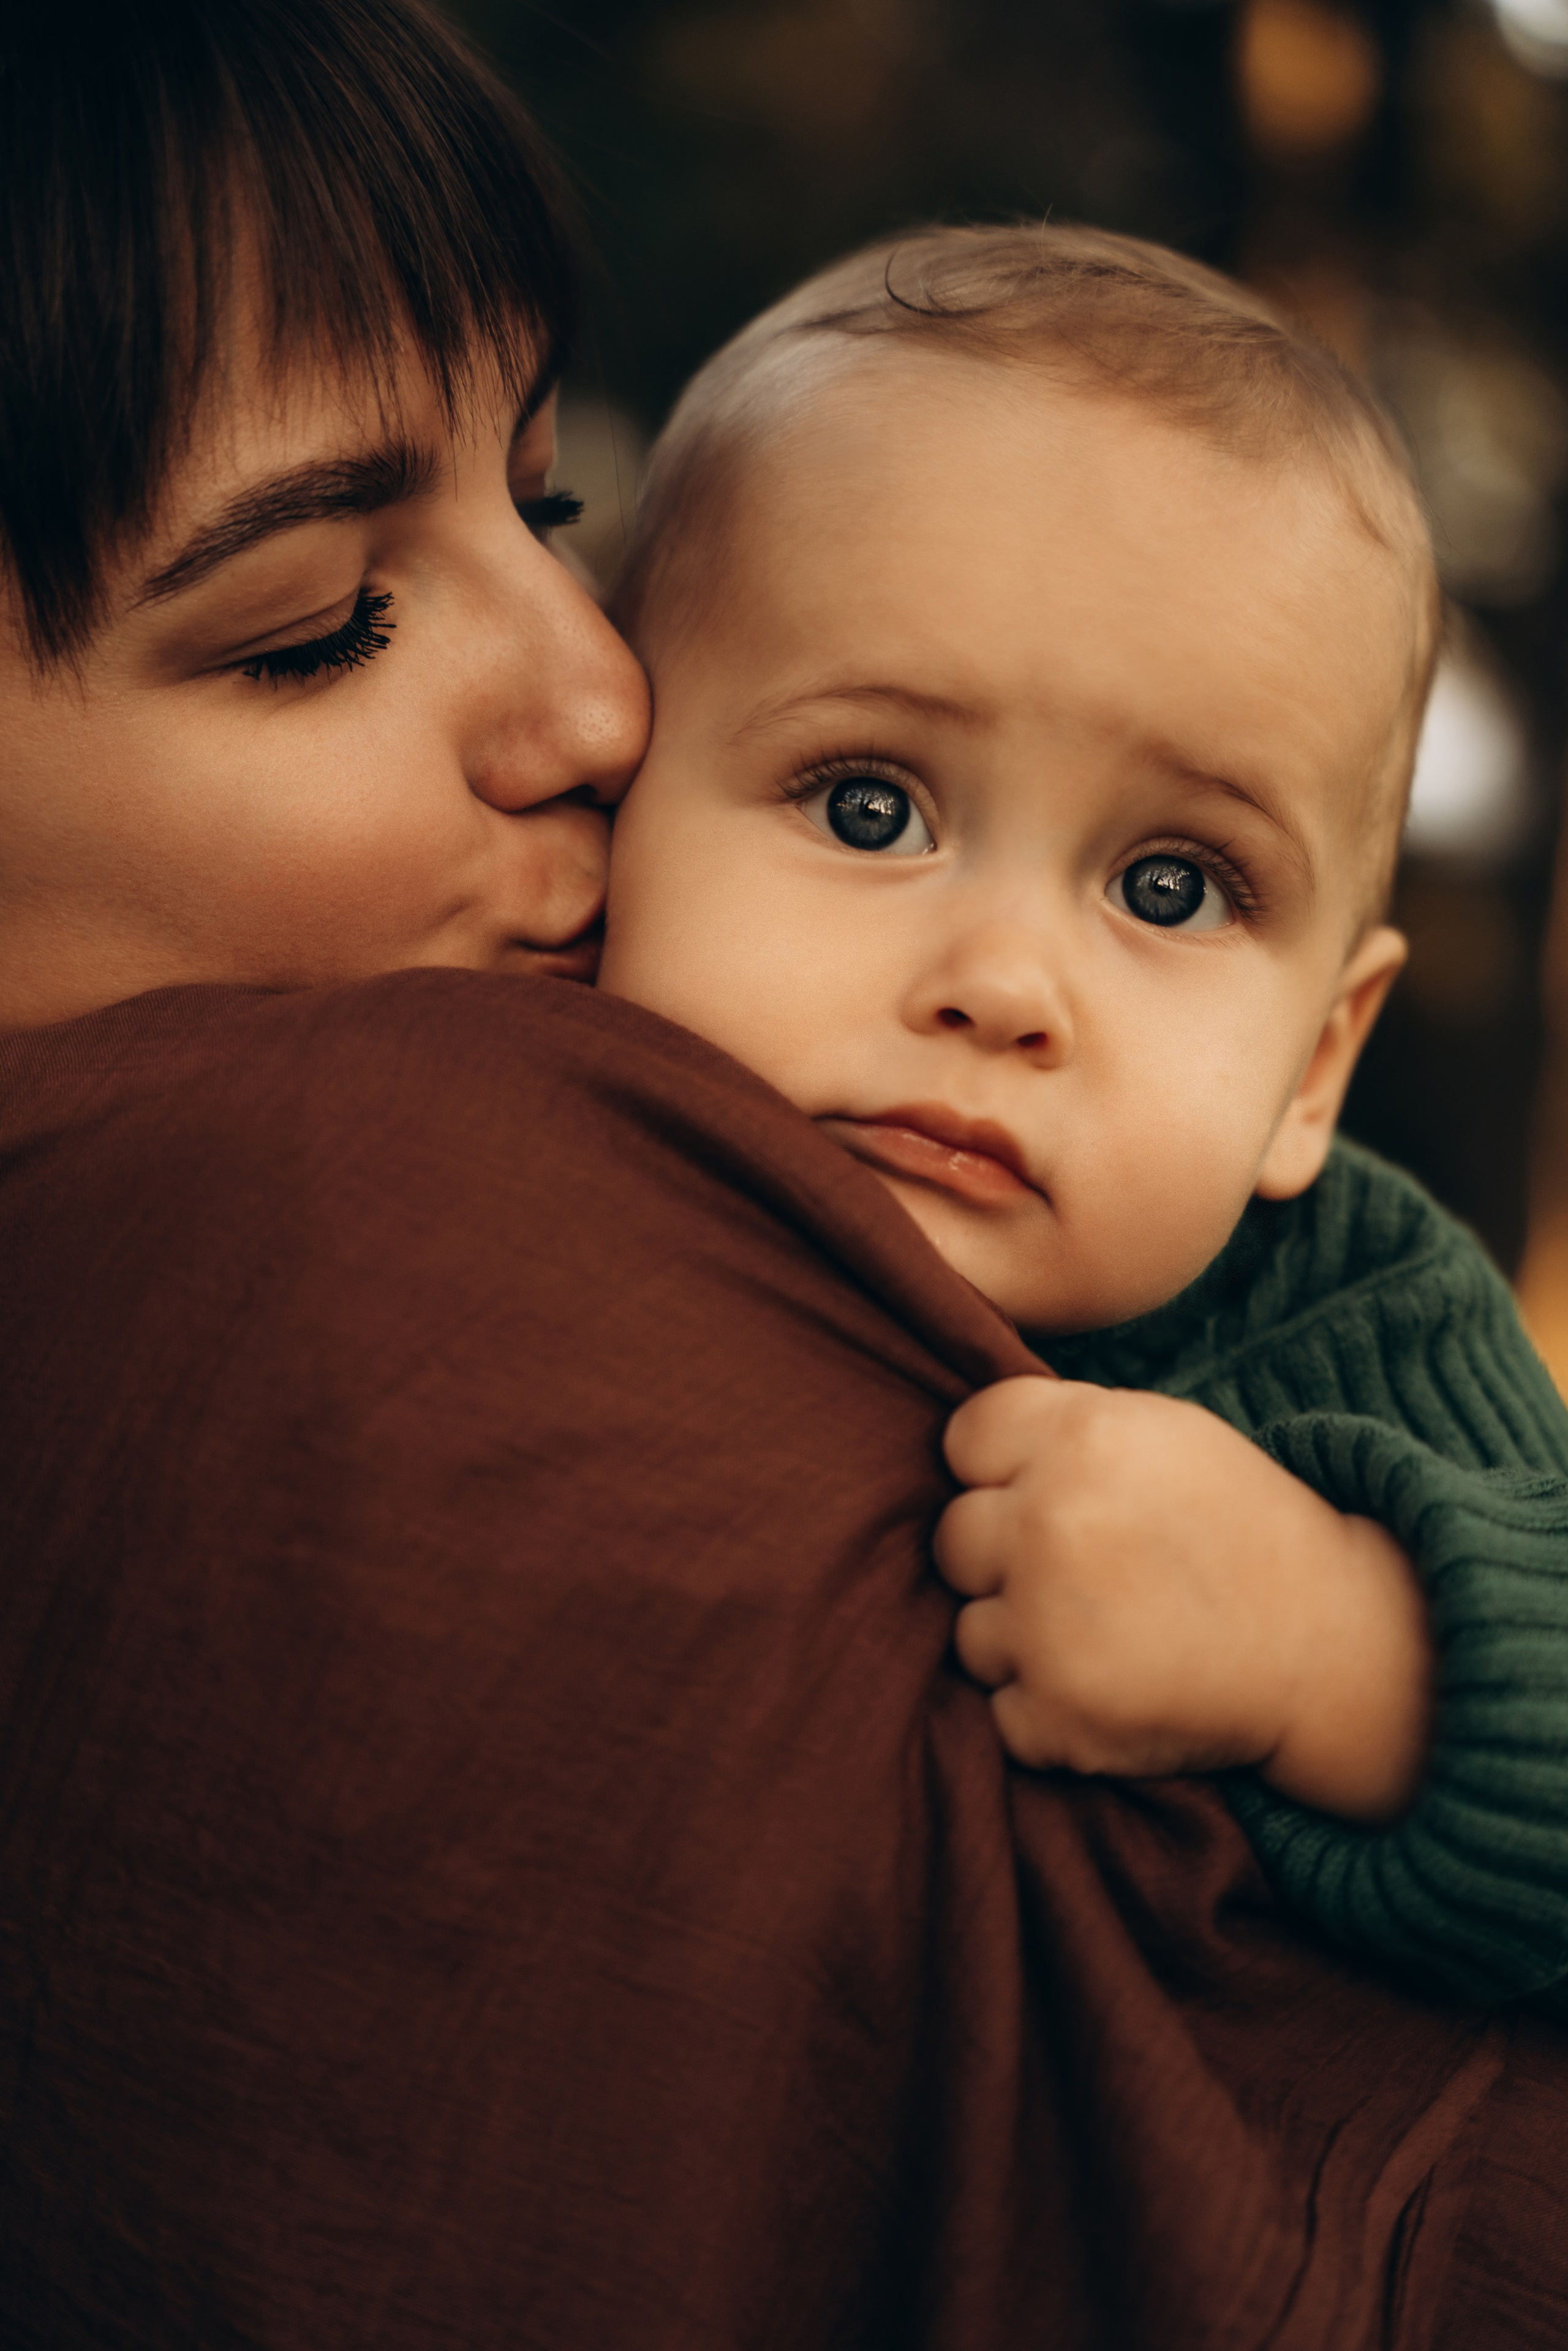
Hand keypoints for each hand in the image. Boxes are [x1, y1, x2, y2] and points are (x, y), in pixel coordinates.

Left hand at [935, 1376, 1434, 1822]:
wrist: (1327, 1643)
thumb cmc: (1236, 1527)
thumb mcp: (1160, 1432)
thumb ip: (1057, 1426)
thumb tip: (959, 1447)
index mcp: (1080, 1437)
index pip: (964, 1439)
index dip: (1002, 1470)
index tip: (1055, 1494)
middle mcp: (1052, 1523)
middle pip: (954, 1539)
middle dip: (1006, 1559)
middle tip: (1094, 1574)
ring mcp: (1049, 1624)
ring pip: (970, 1631)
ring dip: (1024, 1641)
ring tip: (1114, 1632)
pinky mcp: (1058, 1714)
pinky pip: (1002, 1710)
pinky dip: (1048, 1710)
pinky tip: (1119, 1685)